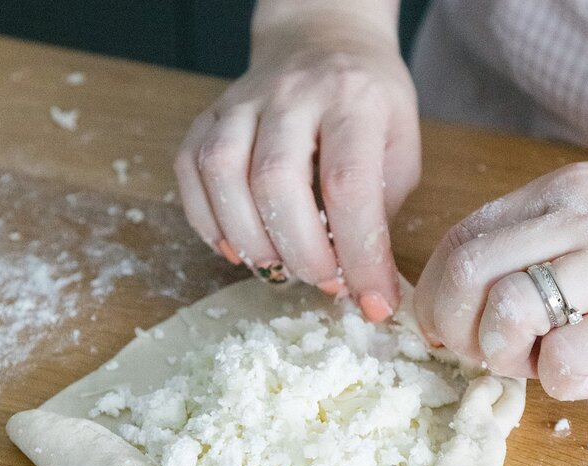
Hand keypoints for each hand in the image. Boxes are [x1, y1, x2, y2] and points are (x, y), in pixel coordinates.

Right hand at [175, 7, 420, 320]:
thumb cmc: (367, 103)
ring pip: (222, 173)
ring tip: (279, 267)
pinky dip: (206, 220)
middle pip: (276, 180)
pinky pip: (189, 169)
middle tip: (323, 282)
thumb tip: (354, 277)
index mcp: (352, 99)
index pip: (349, 184)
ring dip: (249, 240)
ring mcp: (241, 101)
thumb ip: (378, 207)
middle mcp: (291, 94)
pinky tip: (236, 244)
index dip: (358, 254)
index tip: (373, 302)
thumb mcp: (398, 147)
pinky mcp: (208, 115)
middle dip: (300, 252)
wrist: (320, 41)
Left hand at [413, 161, 587, 399]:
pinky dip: (558, 379)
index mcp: (556, 194)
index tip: (439, 325)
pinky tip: (582, 373)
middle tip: (477, 349)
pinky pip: (567, 357)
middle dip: (453, 325)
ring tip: (533, 359)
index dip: (432, 293)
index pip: (459, 239)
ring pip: (509, 310)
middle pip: (467, 272)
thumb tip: (449, 302)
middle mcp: (581, 218)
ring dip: (503, 352)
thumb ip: (526, 244)